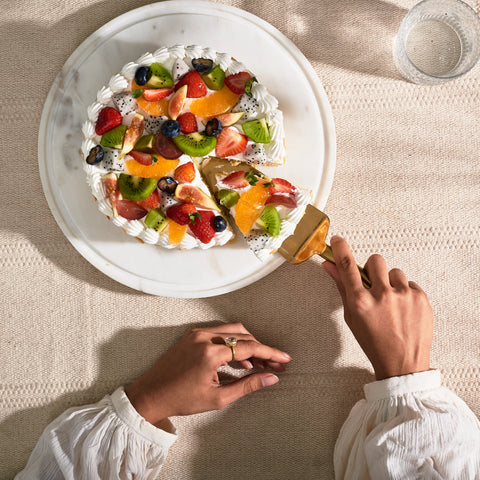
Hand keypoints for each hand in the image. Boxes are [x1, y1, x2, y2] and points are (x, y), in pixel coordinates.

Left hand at [125, 323, 290, 425]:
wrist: (151, 394)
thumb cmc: (182, 399)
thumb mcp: (218, 397)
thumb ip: (247, 385)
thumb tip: (271, 378)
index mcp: (210, 352)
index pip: (249, 347)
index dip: (270, 353)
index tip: (285, 359)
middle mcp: (204, 337)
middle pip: (243, 335)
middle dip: (261, 349)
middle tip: (274, 365)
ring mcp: (197, 333)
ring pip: (232, 331)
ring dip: (248, 344)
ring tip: (258, 364)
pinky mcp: (192, 334)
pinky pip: (219, 333)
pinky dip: (233, 343)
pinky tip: (239, 360)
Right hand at [322, 236, 432, 379]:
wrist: (403, 364)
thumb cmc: (373, 342)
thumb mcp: (351, 317)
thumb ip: (342, 288)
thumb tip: (330, 266)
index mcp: (360, 302)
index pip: (347, 265)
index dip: (341, 248)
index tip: (338, 240)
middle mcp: (382, 296)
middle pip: (375, 260)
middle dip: (373, 268)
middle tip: (374, 284)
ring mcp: (404, 296)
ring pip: (395, 272)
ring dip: (391, 283)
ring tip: (391, 304)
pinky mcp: (421, 298)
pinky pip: (410, 283)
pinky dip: (405, 293)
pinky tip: (403, 310)